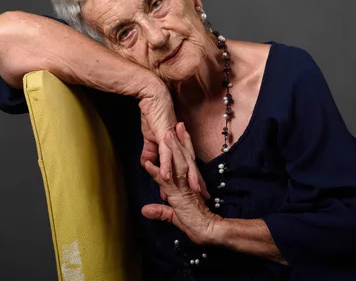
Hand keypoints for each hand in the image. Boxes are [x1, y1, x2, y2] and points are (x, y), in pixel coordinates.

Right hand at [139, 95, 208, 199]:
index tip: (200, 192)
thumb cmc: (152, 115)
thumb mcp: (151, 138)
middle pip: (191, 166)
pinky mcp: (164, 136)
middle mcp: (179, 143)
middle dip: (197, 182)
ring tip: (192, 191)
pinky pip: (166, 153)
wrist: (152, 96)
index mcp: (178, 145)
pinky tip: (166, 177)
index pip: (188, 165)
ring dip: (186, 177)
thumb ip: (151, 152)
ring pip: (182, 161)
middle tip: (204, 196)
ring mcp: (173, 141)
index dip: (195, 178)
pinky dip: (166, 165)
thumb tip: (148, 165)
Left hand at [141, 124, 218, 244]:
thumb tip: (146, 209)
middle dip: (181, 140)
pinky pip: (165, 182)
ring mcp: (183, 188)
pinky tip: (147, 163)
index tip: (182, 132)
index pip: (187, 161)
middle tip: (179, 123)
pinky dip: (156, 172)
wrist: (209, 231)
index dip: (185, 146)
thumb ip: (161, 212)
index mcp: (189, 184)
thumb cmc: (196, 225)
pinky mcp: (178, 196)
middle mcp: (187, 183)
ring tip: (165, 134)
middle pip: (185, 157)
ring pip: (176, 164)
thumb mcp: (175, 217)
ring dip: (170, 149)